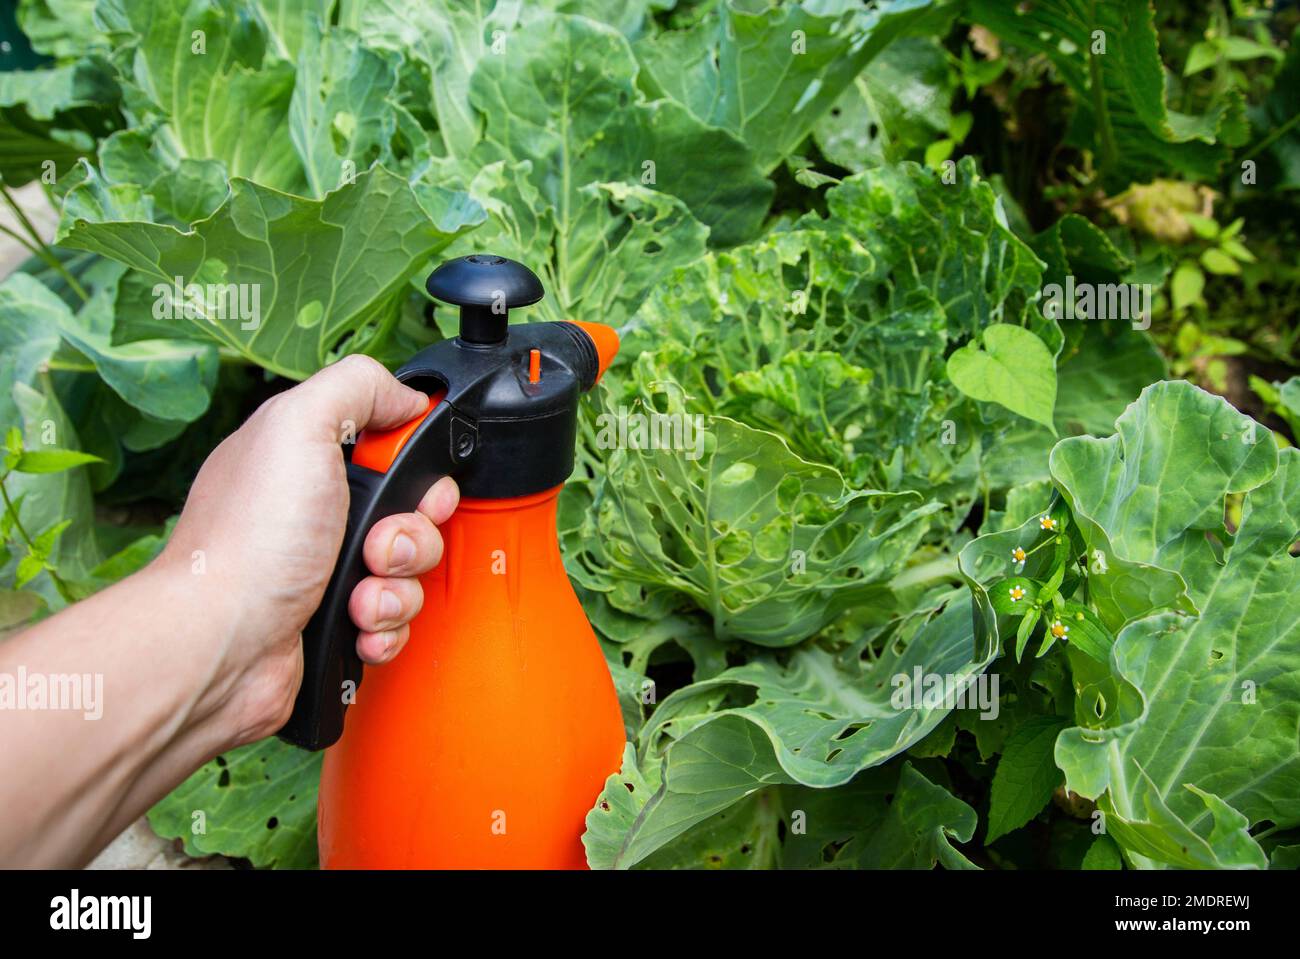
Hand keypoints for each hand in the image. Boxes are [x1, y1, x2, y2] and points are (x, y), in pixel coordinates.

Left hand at [159, 355, 458, 745]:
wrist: (222, 645)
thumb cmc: (249, 544)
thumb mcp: (298, 424)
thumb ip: (358, 387)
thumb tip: (406, 397)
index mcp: (305, 459)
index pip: (390, 448)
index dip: (414, 467)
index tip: (410, 483)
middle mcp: (315, 514)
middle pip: (412, 513)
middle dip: (412, 534)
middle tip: (376, 545)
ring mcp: (324, 571)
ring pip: (409, 572)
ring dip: (397, 588)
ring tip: (358, 595)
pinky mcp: (334, 621)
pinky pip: (395, 620)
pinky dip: (384, 627)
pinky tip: (354, 624)